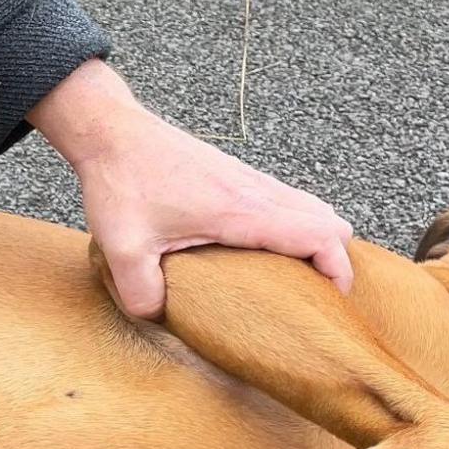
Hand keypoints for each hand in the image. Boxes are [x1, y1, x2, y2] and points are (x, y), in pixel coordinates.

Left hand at [28, 59, 353, 318]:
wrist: (111, 131)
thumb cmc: (120, 182)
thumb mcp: (123, 248)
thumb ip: (142, 292)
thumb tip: (158, 316)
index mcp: (240, 211)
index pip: (317, 235)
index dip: (337, 268)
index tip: (334, 300)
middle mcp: (255, 192)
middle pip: (327, 221)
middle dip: (334, 258)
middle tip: (316, 295)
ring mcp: (247, 180)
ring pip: (309, 207)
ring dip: (315, 239)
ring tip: (298, 278)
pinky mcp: (235, 175)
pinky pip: (285, 200)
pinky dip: (294, 225)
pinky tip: (267, 250)